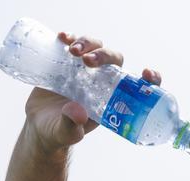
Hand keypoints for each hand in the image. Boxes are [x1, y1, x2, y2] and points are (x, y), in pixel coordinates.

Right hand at [23, 32, 163, 152]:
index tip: (147, 73)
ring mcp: (85, 70)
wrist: (39, 126)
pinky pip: (73, 43)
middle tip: (87, 61)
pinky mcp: (67, 62)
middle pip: (114, 59)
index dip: (150, 79)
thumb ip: (72, 126)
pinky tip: (62, 37)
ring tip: (72, 51)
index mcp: (112, 99)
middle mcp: (103, 81)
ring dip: (88, 43)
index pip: (138, 86)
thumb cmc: (59, 132)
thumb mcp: (66, 133)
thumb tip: (79, 113)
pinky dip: (70, 37)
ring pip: (96, 46)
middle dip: (105, 55)